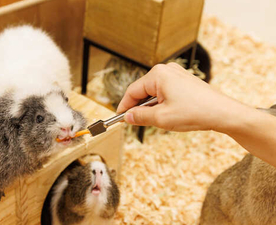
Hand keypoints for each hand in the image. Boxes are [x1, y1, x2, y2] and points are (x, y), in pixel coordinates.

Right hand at [117, 63, 247, 131]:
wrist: (223, 113)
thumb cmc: (196, 112)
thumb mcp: (161, 118)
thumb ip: (140, 116)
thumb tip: (127, 117)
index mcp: (158, 74)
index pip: (132, 91)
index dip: (124, 106)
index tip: (119, 118)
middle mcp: (166, 70)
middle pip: (142, 90)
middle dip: (139, 107)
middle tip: (136, 123)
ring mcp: (176, 74)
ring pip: (154, 92)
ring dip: (151, 107)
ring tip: (158, 121)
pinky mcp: (184, 81)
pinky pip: (165, 92)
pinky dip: (161, 103)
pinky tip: (167, 115)